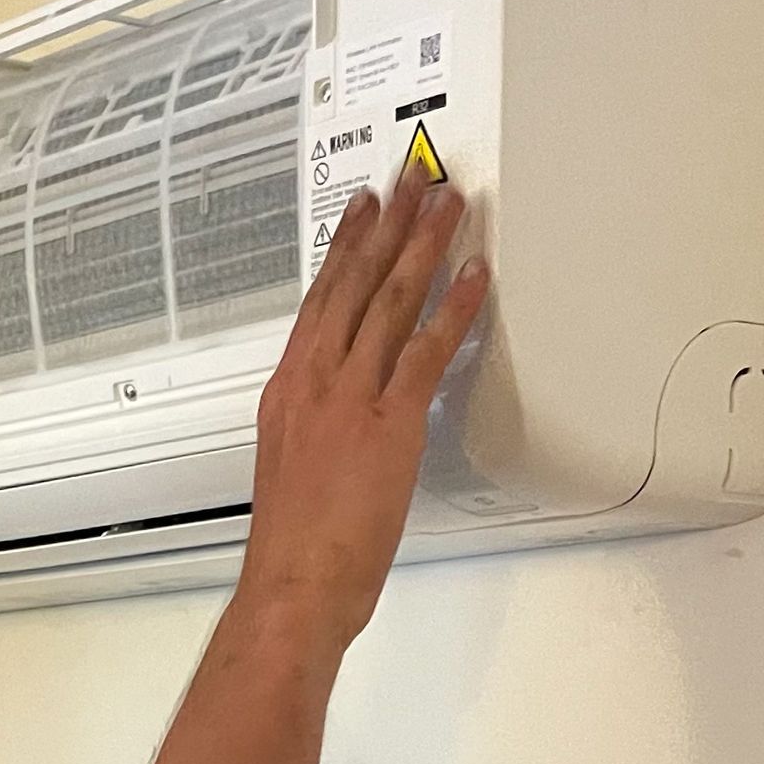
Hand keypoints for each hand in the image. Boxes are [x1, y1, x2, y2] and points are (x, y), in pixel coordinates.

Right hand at [237, 169, 490, 651]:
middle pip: (355, 285)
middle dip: (387, 225)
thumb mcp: (294, 473)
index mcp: (288, 394)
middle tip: (412, 178)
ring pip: (391, 302)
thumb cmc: (294, 548)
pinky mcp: (389, 424)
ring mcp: (351, 399)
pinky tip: (475, 276)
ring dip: (424, 246)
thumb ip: (318, 431)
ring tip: (448, 204)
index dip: (344, 250)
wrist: (292, 586)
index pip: (319, 303)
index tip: (362, 212)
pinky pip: (427, 351)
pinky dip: (454, 309)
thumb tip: (342, 422)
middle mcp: (315, 384)